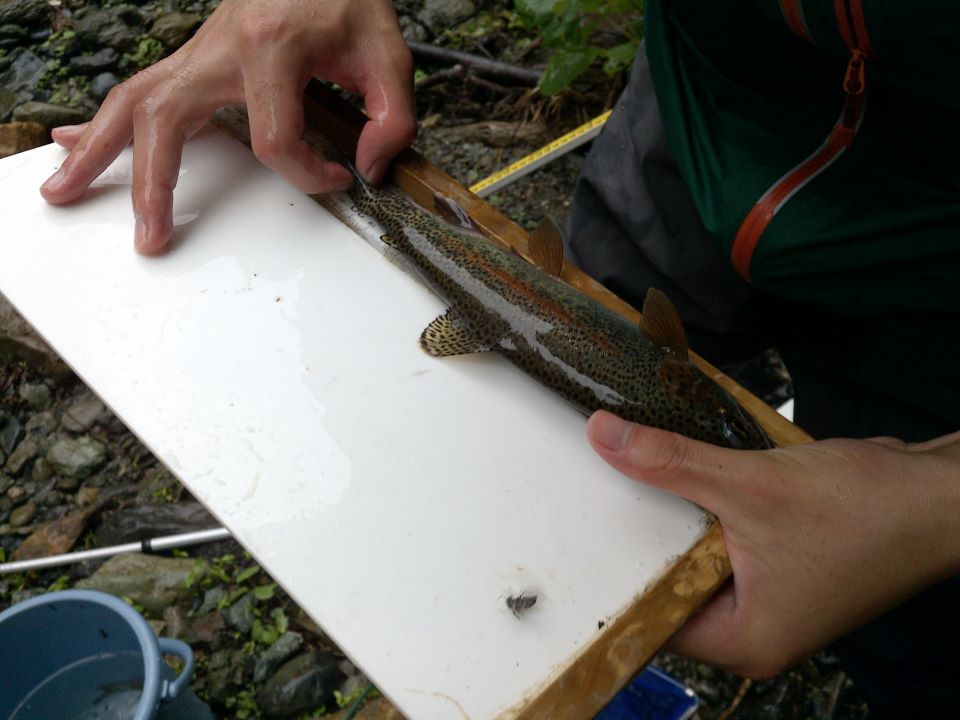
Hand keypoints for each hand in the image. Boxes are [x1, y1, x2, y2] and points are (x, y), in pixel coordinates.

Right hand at [39, 0, 415, 253]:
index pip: (274, 139)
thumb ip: (392, 118)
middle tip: (147, 235)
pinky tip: (77, 144)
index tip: (336, 176)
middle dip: (152, 183)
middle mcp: (220, 48)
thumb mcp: (388, 54)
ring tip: (62, 189)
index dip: (308, 173)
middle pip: (166, 120)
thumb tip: (367, 167)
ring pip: (134, 101)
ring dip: (97, 149)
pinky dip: (105, 121)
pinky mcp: (195, 61)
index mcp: (269, 47)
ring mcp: (199, 53)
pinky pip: (140, 91)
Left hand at [587, 410, 959, 677]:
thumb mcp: (750, 484)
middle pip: (671, 587)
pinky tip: (678, 475)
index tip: (573, 537)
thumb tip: (604, 437)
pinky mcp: (784, 566)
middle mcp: (754, 630)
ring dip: (675, 519)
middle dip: (640, 541)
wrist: (940, 493)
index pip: (651, 618)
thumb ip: (670, 463)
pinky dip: (707, 510)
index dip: (613, 576)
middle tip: (587, 500)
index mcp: (742, 640)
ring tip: (624, 480)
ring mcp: (771, 598)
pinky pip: (726, 542)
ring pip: (699, 560)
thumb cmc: (862, 510)